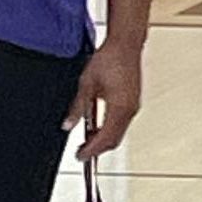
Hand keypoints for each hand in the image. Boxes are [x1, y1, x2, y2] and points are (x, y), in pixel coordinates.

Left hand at [64, 42, 142, 163]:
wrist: (125, 44)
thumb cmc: (110, 59)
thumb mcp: (86, 84)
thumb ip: (77, 107)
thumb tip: (68, 124)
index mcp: (119, 108)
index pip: (105, 138)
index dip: (91, 150)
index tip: (80, 156)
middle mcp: (130, 110)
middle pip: (114, 140)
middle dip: (97, 148)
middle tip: (81, 151)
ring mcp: (133, 106)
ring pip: (119, 132)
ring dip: (103, 138)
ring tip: (87, 138)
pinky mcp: (133, 101)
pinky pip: (122, 123)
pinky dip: (110, 129)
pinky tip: (98, 125)